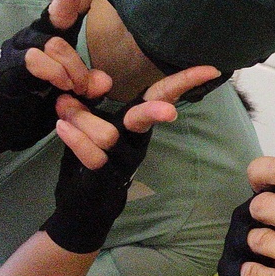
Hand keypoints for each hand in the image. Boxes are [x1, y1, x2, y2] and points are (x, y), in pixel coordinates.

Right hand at [0, 0, 111, 166]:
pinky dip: (53, 75)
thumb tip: (102, 81)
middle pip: (62, 9)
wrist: (3, 125)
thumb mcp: (74, 95)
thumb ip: (88, 84)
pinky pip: (38, 60)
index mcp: (55, 36)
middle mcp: (37, 34)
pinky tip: (57, 88)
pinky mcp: (12, 65)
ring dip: (71, 71)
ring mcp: (22, 46)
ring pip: (56, 44)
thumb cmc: (40, 104)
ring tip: (70, 92)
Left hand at [39, 64, 218, 254]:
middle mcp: (136, 141)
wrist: (83, 206)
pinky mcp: (106, 178)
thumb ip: (85, 101)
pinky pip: (93, 155)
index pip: (162, 95)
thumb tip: (83, 84)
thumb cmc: (88, 154)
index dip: (184, 81)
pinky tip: (62, 127)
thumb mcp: (87, 122)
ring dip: (81, 119)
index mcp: (136, 122)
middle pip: (146, 118)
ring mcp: (123, 161)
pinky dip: (75, 139)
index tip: (212, 69)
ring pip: (108, 134)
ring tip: (63, 111)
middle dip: (156, 113)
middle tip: (170, 113)